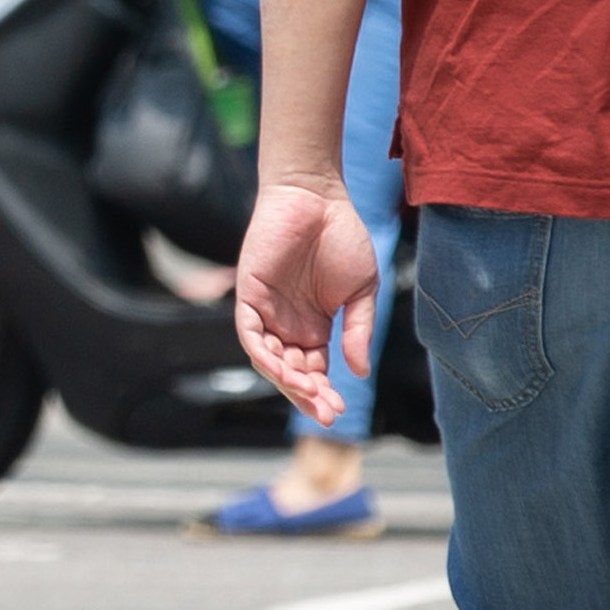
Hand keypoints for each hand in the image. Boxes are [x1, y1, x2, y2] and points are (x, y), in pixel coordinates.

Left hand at [227, 176, 382, 423]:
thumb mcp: (361, 292)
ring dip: (287, 381)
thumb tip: (359, 372)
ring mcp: (267, 311)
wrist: (317, 197)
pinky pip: (250, 335)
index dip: (323, 392)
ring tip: (309, 393)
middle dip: (306, 395)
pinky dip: (264, 355)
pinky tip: (284, 370)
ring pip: (269, 360)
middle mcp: (287, 324)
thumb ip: (358, 331)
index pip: (313, 370)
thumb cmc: (342, 237)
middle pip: (291, 371)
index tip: (338, 410)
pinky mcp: (249, 295)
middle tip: (327, 413)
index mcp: (314, 327)